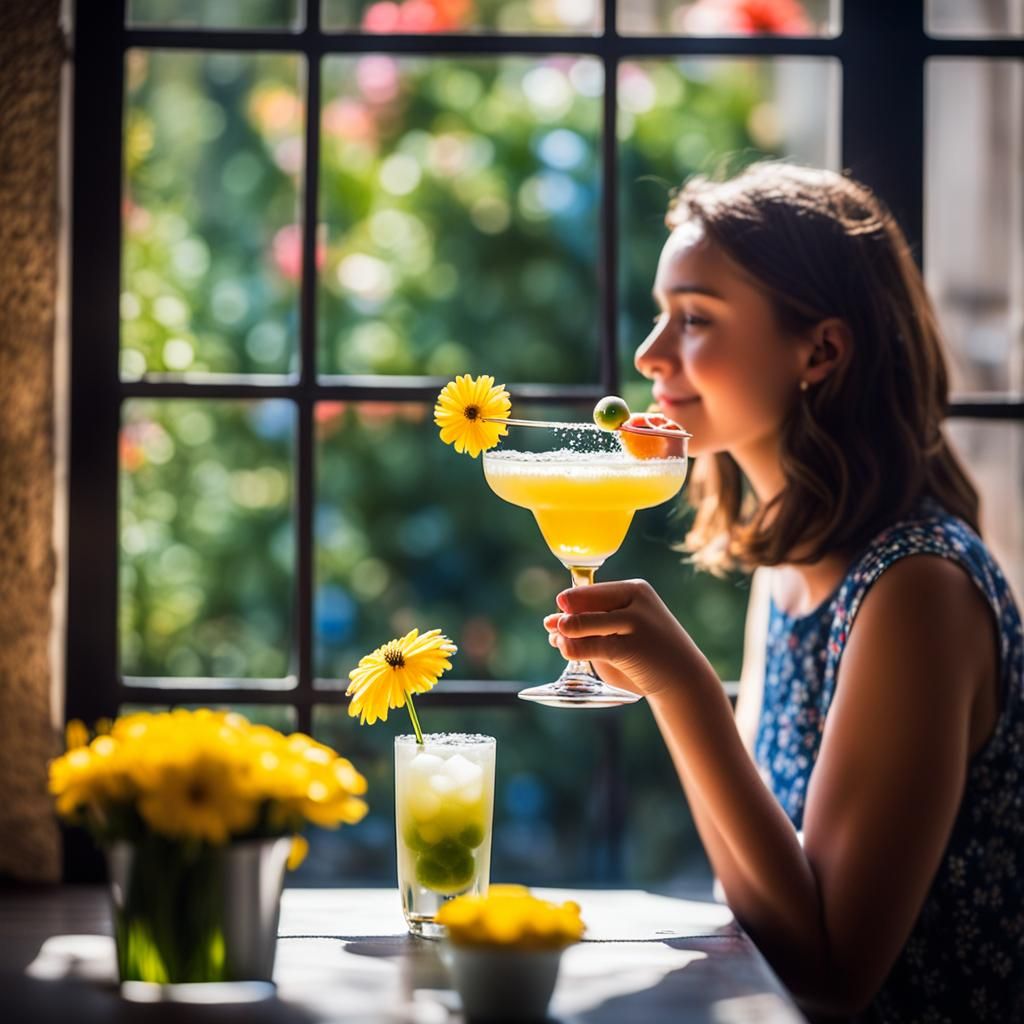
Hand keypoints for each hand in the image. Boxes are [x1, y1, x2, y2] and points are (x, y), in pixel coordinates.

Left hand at [543, 579, 705, 699]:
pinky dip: (572, 649)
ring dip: (563, 633)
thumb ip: (593, 625)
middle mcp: (635, 601)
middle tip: (551, 627)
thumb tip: (552, 624)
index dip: (569, 601)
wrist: (683, 678)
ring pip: (580, 623)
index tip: (559, 612)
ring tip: (557, 640)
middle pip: (582, 604)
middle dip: (563, 617)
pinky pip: (587, 646)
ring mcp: (633, 623)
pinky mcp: (628, 648)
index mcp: (636, 589)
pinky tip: (565, 650)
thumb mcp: (624, 631)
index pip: (591, 590)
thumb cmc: (648, 652)